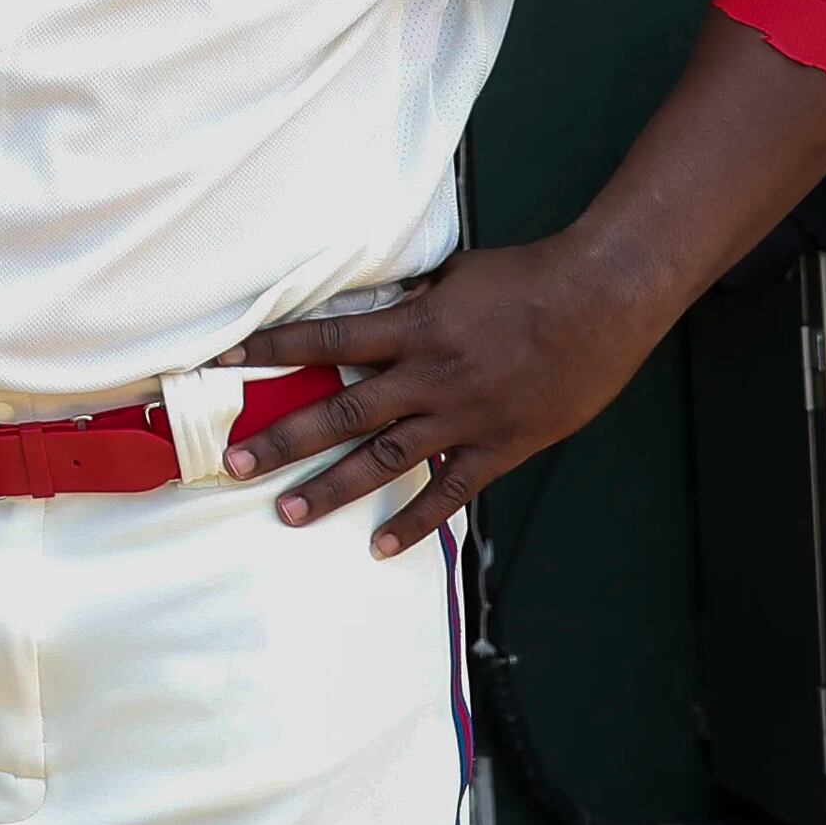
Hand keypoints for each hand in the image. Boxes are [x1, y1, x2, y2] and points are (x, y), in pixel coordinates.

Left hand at [222, 238, 669, 557]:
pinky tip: (381, 547)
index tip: (225, 359)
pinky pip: (450, 492)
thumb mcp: (453, 277)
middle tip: (236, 462)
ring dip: (334, 488)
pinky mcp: (500, 447)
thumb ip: (411, 302)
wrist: (600, 301)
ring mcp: (463, 416)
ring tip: (289, 512)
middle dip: (285, 438)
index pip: (325, 340)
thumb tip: (374, 312)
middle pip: (342, 412)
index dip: (272, 348)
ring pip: (385, 460)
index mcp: (413, 326)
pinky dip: (415, 522)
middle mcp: (428, 376)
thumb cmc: (526, 277)